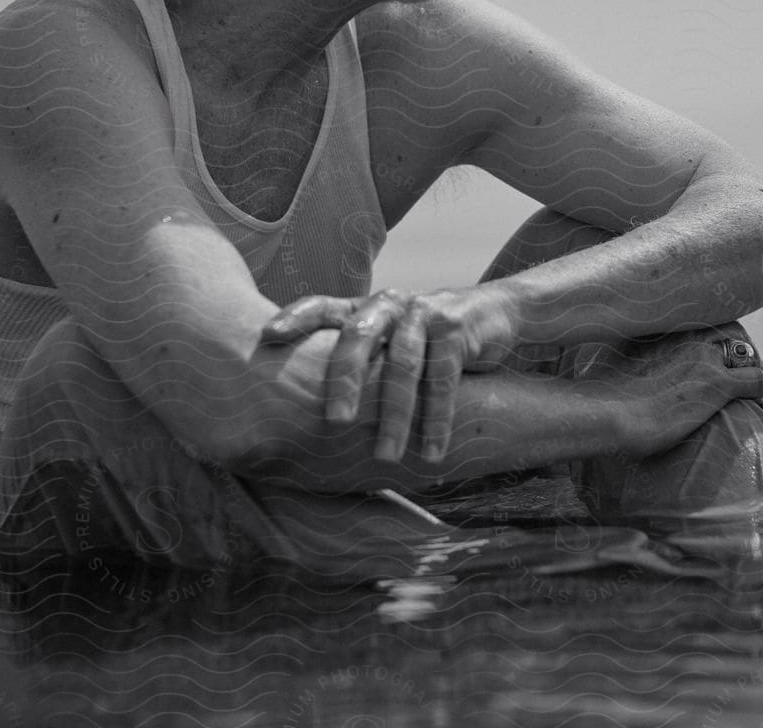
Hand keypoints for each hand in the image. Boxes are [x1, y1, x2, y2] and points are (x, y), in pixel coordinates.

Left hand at [259, 286, 521, 462]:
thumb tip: (300, 410)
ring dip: (395, 415)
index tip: (267, 337)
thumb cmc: (425, 339)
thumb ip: (357, 360)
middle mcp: (388, 304)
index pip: (323, 307)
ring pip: (403, 366)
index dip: (296, 318)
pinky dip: (437, 419)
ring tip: (386, 457)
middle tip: (335, 422)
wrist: (494, 315)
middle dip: (345, 381)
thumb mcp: (389, 341)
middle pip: (358, 337)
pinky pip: (443, 378)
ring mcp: (422, 313)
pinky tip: (431, 452)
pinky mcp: (456, 328)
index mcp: (364, 308)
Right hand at [567, 325, 762, 455]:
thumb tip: (609, 360)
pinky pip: (758, 382)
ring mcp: (706, 359)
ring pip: (750, 355)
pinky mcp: (718, 385)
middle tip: (740, 372)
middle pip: (733, 331)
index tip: (717, 355)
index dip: (718, 338)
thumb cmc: (598, 393)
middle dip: (741, 351)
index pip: (707, 320)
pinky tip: (760, 405)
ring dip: (755, 371)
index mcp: (666, 326)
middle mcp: (690, 335)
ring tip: (753, 392)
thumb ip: (619, 350)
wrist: (604, 412)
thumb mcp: (608, 358)